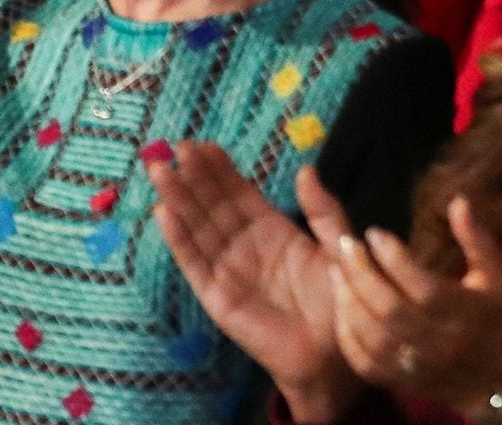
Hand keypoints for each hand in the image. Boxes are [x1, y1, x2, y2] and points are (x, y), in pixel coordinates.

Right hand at [151, 143, 359, 419]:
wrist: (335, 356)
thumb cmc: (341, 304)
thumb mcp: (339, 249)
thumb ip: (324, 212)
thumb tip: (305, 169)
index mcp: (270, 230)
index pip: (237, 193)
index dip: (219, 169)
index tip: (201, 144)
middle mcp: (243, 245)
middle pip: (211, 205)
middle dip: (192, 177)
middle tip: (174, 149)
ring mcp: (227, 269)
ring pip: (197, 227)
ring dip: (178, 199)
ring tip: (161, 171)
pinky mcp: (216, 295)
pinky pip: (194, 263)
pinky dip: (178, 239)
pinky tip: (164, 213)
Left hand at [331, 197, 501, 413]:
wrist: (492, 379)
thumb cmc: (489, 316)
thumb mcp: (494, 276)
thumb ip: (476, 239)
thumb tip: (458, 200)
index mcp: (464, 314)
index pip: (423, 287)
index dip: (395, 258)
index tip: (374, 232)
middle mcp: (439, 343)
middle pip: (389, 307)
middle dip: (362, 271)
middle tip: (347, 244)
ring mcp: (415, 366)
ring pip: (370, 331)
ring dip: (348, 295)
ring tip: (338, 265)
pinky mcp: (394, 380)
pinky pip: (359, 356)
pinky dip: (345, 326)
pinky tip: (341, 298)